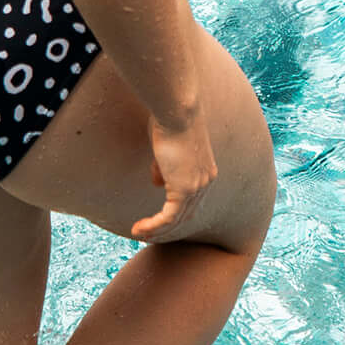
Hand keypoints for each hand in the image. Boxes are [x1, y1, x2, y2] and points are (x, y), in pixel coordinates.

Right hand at [131, 102, 215, 240]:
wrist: (177, 111)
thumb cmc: (169, 120)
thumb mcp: (167, 147)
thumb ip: (164, 166)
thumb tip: (158, 181)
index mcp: (206, 171)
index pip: (191, 201)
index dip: (174, 213)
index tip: (157, 218)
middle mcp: (206, 182)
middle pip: (186, 215)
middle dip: (165, 227)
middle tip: (146, 232)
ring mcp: (197, 187)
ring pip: (176, 220)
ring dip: (156, 230)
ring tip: (138, 233)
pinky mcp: (185, 190)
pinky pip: (168, 218)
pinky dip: (153, 226)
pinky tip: (139, 229)